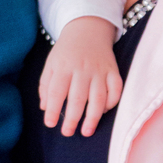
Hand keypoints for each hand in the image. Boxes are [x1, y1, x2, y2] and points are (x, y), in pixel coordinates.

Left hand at [39, 16, 121, 137]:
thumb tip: (45, 108)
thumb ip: (46, 86)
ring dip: (93, 117)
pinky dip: (111, 103)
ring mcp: (100, 70)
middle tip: (67, 132)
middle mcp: (83, 69)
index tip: (50, 124)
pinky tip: (103, 112)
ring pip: (98, 97)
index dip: (53, 110)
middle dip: (72, 119)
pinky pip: (116, 90)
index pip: (57, 91)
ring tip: (86, 131)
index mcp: (64, 66)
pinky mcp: (113, 71)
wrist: (88, 29)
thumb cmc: (66, 51)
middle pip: (78, 98)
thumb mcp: (51, 64)